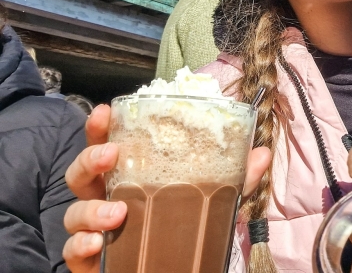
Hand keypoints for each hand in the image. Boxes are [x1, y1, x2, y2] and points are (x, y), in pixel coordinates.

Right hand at [62, 105, 271, 272]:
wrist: (178, 271)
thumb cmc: (185, 227)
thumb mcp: (215, 199)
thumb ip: (236, 177)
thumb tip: (261, 153)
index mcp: (130, 177)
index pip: (108, 145)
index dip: (100, 128)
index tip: (104, 111)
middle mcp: (107, 199)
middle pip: (81, 173)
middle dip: (89, 159)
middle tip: (110, 155)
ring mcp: (95, 229)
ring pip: (75, 213)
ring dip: (91, 210)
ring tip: (118, 214)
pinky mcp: (90, 260)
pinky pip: (72, 252)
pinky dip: (81, 245)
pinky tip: (96, 242)